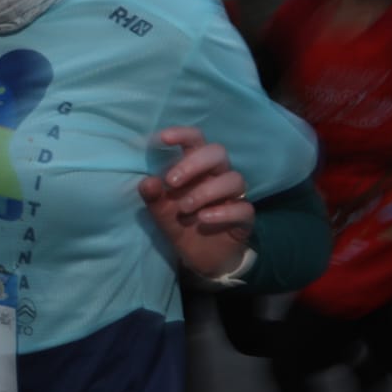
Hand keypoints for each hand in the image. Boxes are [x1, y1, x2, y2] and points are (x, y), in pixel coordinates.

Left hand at [138, 126, 253, 278]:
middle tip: (172, 182)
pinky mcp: (244, 217)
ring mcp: (234, 196)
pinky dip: (223, 212)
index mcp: (197, 168)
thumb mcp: (161, 212)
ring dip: (205, 191)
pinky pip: (243, 208)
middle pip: (218, 152)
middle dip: (194, 163)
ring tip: (184, 209)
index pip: (196, 140)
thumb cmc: (181, 224)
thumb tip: (147, 182)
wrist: (200, 257)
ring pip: (233, 179)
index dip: (183, 134)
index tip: (164, 138)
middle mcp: (218, 176)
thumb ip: (153, 197)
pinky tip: (203, 219)